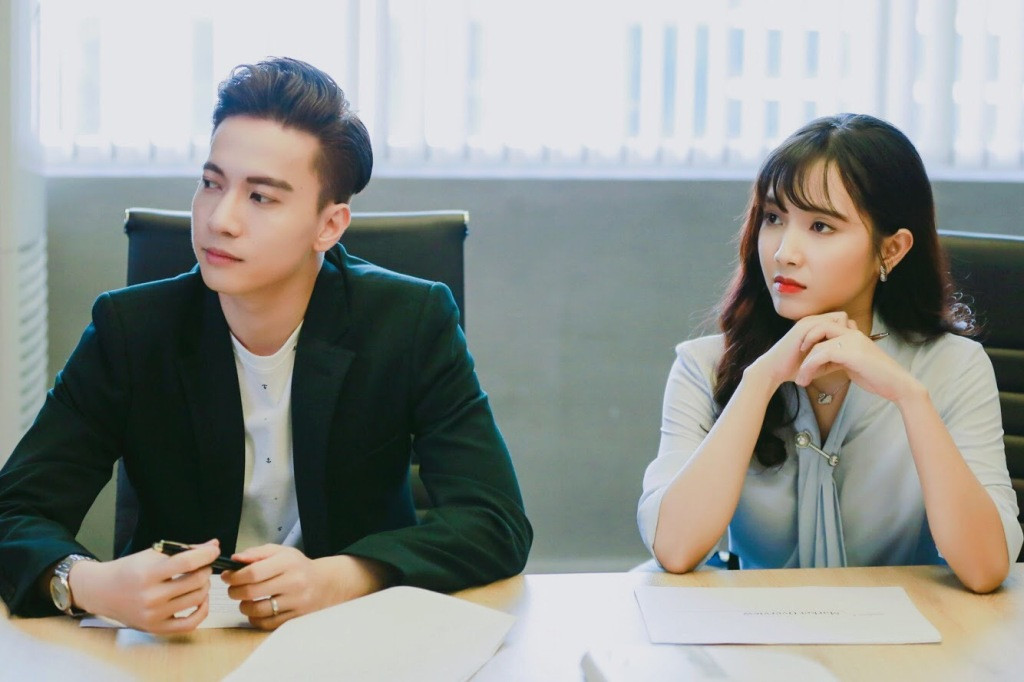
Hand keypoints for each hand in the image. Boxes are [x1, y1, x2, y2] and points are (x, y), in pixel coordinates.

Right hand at [70, 539, 220, 633]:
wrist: (102, 591)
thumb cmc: (129, 570)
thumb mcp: (152, 554)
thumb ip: (184, 549)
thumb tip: (213, 545)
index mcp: (148, 574)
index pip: (186, 563)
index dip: (206, 555)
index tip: (213, 550)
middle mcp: (151, 597)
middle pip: (195, 581)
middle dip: (206, 569)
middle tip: (203, 565)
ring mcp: (154, 615)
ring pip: (197, 599)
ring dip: (205, 586)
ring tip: (198, 579)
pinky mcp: (156, 628)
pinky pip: (191, 623)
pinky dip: (202, 610)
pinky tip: (201, 599)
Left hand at [221, 545, 390, 629]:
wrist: (325, 583)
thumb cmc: (298, 566)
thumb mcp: (281, 552)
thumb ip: (257, 553)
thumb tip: (235, 559)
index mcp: (288, 563)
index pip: (252, 572)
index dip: (234, 576)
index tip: (228, 576)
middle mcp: (293, 582)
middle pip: (251, 592)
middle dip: (234, 591)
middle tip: (232, 589)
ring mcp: (296, 602)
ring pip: (257, 610)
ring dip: (243, 606)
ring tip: (244, 600)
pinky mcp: (296, 617)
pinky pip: (267, 623)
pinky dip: (255, 619)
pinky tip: (255, 611)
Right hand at [749, 312, 857, 388]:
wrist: (774, 369)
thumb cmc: (796, 368)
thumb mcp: (820, 361)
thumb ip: (834, 356)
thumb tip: (851, 358)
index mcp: (816, 328)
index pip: (842, 321)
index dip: (848, 333)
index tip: (848, 349)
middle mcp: (814, 321)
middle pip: (844, 317)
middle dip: (848, 332)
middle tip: (846, 349)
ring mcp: (809, 322)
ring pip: (840, 318)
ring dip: (842, 333)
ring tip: (840, 350)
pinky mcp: (805, 327)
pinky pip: (828, 324)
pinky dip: (834, 337)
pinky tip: (833, 351)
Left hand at [793, 316, 921, 402]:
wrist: (898, 386)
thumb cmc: (878, 378)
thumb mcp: (854, 364)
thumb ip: (840, 358)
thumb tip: (825, 362)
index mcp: (853, 334)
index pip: (825, 328)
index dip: (811, 340)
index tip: (802, 357)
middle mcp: (852, 333)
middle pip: (818, 328)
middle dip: (803, 343)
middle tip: (796, 361)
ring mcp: (852, 341)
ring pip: (818, 344)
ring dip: (805, 363)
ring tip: (800, 379)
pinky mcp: (851, 352)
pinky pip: (822, 354)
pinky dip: (810, 366)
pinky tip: (807, 378)